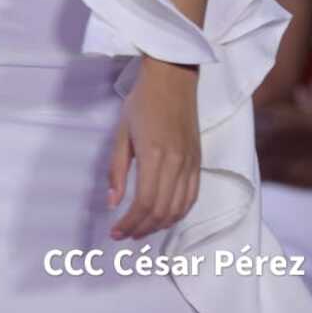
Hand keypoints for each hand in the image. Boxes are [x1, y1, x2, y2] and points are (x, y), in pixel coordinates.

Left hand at [107, 57, 200, 241]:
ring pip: (179, 209)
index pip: (144, 203)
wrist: (172, 78)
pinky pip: (192, 197)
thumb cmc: (142, 101)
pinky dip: (178, 213)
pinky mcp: (198, 161)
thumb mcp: (122, 132)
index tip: (115, 232)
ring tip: (141, 229)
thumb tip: (113, 202)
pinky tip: (164, 216)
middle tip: (125, 234)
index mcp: (154, 156)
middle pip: (162, 211)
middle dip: (142, 229)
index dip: (130, 223)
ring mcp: (190, 163)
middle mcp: (176, 164)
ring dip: (160, 225)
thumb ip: (117, 169)